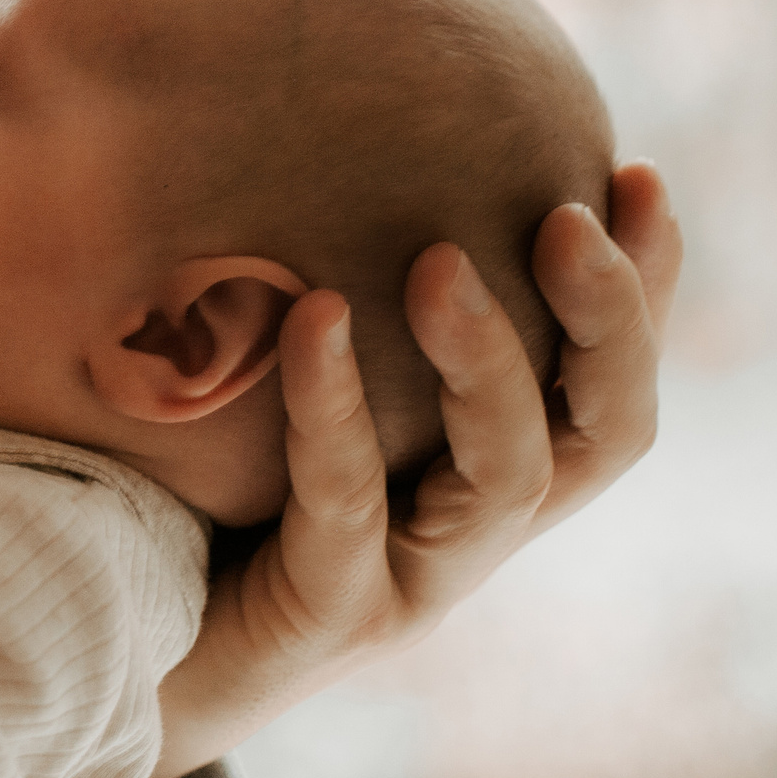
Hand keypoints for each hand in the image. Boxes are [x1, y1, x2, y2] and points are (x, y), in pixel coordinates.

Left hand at [140, 161, 681, 777]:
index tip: (636, 174)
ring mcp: (411, 583)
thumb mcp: (285, 381)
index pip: (606, 380)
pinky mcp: (328, 616)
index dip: (646, 291)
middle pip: (602, 433)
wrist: (129, 643)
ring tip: (440, 261)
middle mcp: (473, 530)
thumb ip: (331, 288)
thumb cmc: (208, 496)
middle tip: (569, 216)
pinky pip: (349, 510)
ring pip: (508, 478)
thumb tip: (318, 134)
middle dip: (612, 324)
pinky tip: (316, 319)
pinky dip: (337, 410)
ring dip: (486, 361)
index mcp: (485, 472)